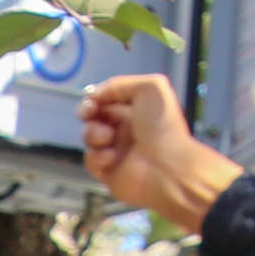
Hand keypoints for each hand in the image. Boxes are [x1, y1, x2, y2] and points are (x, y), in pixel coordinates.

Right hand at [81, 74, 244, 233]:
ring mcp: (115, 150)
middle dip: (88, 113)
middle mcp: (125, 129)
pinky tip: (111, 157)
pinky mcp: (108, 172)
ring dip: (94, 134)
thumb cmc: (163, 126)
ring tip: (108, 138)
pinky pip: (90, 160)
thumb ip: (120, 84)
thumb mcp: (151, 87)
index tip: (92, 99)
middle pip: (94, 117)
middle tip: (89, 114)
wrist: (166, 167)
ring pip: (89, 137)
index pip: (107, 99)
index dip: (97, 98)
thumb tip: (95, 94)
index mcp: (136, 110)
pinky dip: (97, 157)